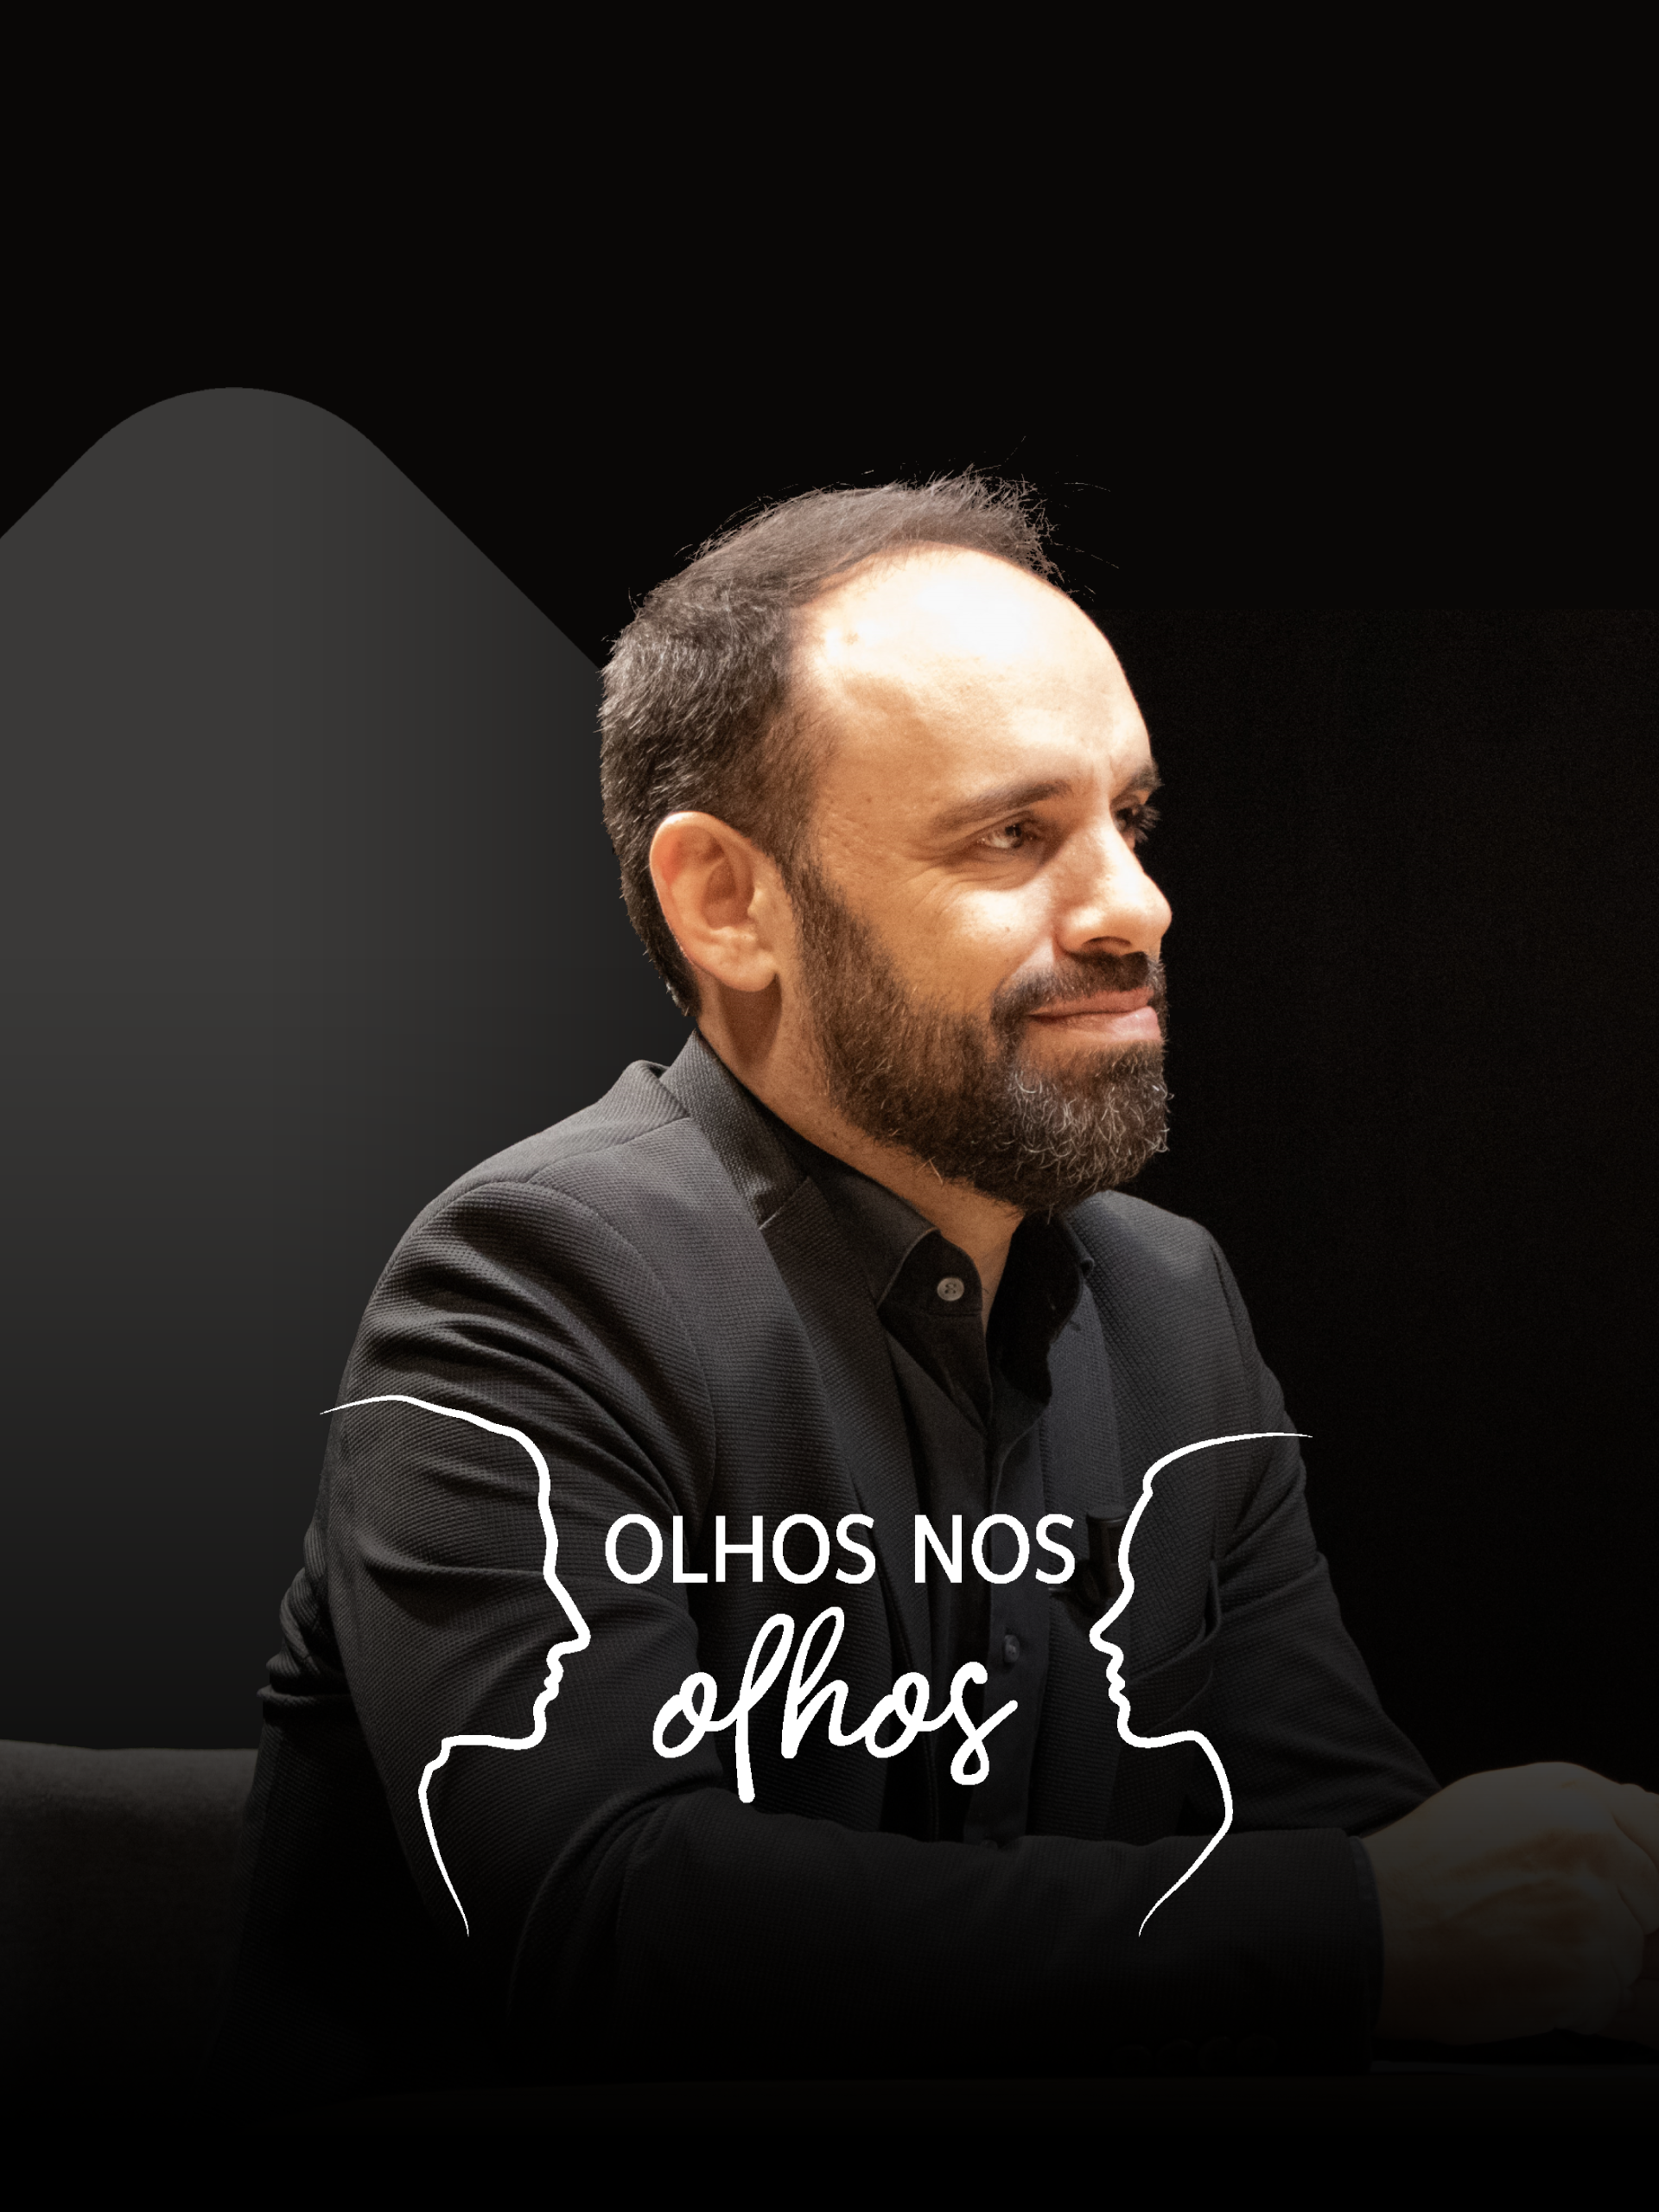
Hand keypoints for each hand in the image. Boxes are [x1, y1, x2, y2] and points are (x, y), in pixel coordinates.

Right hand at [1361, 1763, 1658, 2045]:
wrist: (1378, 1929)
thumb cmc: (1428, 1868)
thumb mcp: (1501, 1798)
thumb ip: (1580, 1802)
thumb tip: (1643, 1814)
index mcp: (1576, 1799)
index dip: (1642, 1869)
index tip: (1623, 1888)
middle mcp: (1594, 1847)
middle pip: (1655, 1896)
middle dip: (1625, 1917)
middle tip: (1553, 1918)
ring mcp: (1597, 1912)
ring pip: (1638, 1950)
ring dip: (1599, 1960)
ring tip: (1530, 1944)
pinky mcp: (1590, 1974)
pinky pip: (1616, 1996)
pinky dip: (1581, 1998)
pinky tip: (1527, 1972)